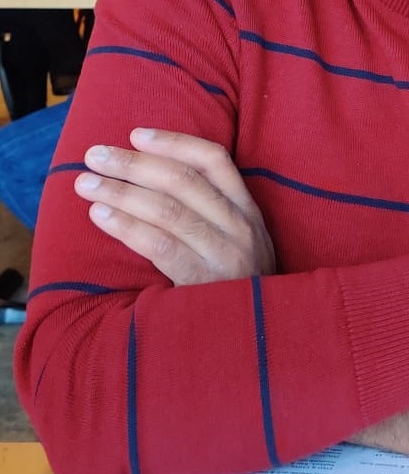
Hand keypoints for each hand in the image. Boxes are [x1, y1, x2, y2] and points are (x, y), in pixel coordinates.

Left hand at [74, 128, 275, 285]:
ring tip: (86, 184)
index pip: (214, 160)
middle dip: (133, 164)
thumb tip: (151, 178)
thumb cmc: (236, 287)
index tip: (135, 134)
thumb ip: (210, 212)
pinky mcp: (204, 282)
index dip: (174, 142)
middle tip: (94, 155)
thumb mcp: (238, 243)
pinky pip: (160, 246)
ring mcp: (224, 254)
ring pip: (167, 209)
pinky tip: (99, 216)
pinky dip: (127, 227)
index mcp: (248, 209)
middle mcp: (240, 226)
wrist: (258, 339)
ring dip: (121, 191)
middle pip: (183, 180)